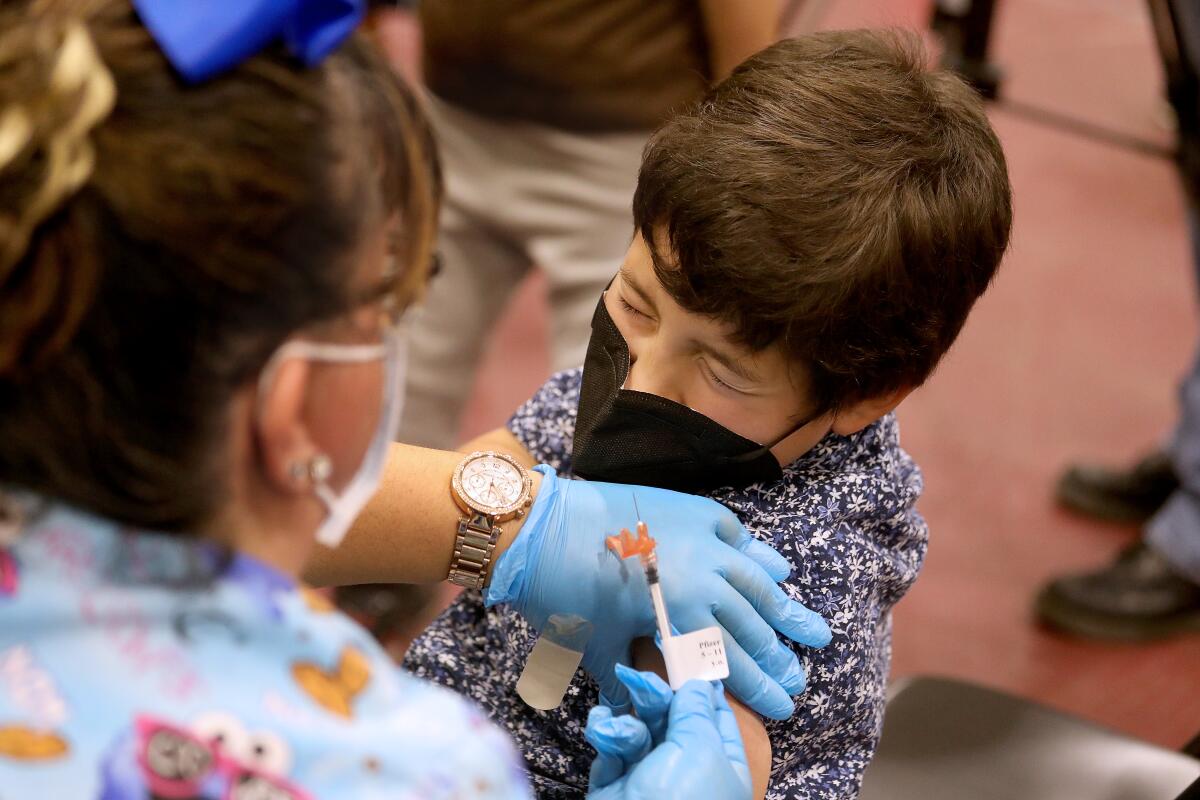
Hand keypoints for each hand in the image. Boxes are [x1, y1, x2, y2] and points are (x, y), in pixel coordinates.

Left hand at [488, 468, 830, 718]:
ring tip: (814, 631)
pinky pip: (737, 535)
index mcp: (682, 614)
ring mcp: (701, 539)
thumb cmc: (563, 594)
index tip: (783, 707)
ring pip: (755, 580)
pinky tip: (780, 570)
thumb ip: (627, 676)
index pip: (730, 660)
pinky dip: (760, 555)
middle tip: (799, 679)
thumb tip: (638, 706)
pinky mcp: (691, 510)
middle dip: (778, 656)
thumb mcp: (597, 647)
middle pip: (751, 623)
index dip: (758, 687)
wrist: (539, 527)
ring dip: (785, 608)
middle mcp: (703, 576)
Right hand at [585, 668, 750, 799]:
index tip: (686, 653)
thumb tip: (700, 682)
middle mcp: (688, 774)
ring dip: (627, 723)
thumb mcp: (698, 748)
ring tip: (614, 723)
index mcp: (723, 768)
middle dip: (655, 698)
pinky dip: (607, 738)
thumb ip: (694, 710)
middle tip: (637, 677)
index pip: (716, 718)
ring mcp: (650, 781)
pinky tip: (601, 729)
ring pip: (639, 731)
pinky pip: (612, 750)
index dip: (701, 687)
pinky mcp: (616, 788)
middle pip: (672, 719)